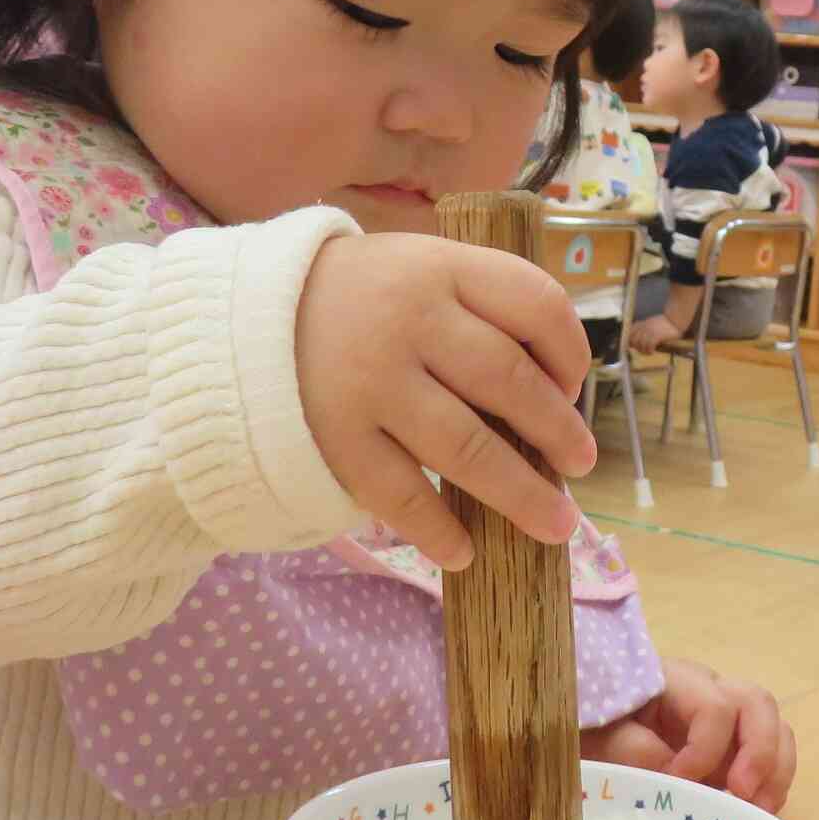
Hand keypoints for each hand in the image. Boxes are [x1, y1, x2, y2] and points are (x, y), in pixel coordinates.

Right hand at [294, 232, 596, 569]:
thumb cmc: (353, 299)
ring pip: (469, 450)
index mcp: (438, 268)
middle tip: (582, 462)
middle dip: (558, 432)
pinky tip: (465, 552)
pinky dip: (438, 530)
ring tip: (556, 525)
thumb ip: (477, 304)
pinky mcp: (336, 438)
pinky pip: (401, 495)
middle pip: (511, 382)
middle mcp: (409, 322)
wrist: (236, 320)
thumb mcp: (414, 267)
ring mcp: (371, 384)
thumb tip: (555, 388)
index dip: (570, 350)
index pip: (535, 303)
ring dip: (522, 494)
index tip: (573, 386)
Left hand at [581, 654, 795, 812]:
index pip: (714, 706)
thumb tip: (674, 773)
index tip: (681, 782)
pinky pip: (772, 755)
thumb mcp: (600, 735)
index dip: (705, 749)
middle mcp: (711, 690)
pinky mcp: (736, 746)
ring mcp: (729, 718)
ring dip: (775, 771)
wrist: (593, 730)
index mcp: (675, 680)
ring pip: (776, 728)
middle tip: (744, 794)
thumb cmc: (595, 726)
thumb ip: (631, 748)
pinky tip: (755, 812)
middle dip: (760, 752)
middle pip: (758, 704)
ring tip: (759, 812)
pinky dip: (772, 784)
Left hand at [627, 313, 680, 355]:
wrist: (675, 319)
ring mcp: (650, 331)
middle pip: (634, 340)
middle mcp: (644, 327)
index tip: (633, 346)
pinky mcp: (657, 335)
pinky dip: (649, 350)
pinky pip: (649, 345)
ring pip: (640, 344)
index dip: (630, 340)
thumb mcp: (652, 323)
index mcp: (642, 323)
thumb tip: (638, 338)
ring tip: (648, 352)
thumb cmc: (665, 322)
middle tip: (642, 350)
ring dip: (643, 350)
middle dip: (636, 347)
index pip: (630, 332)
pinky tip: (652, 352)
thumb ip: (644, 328)